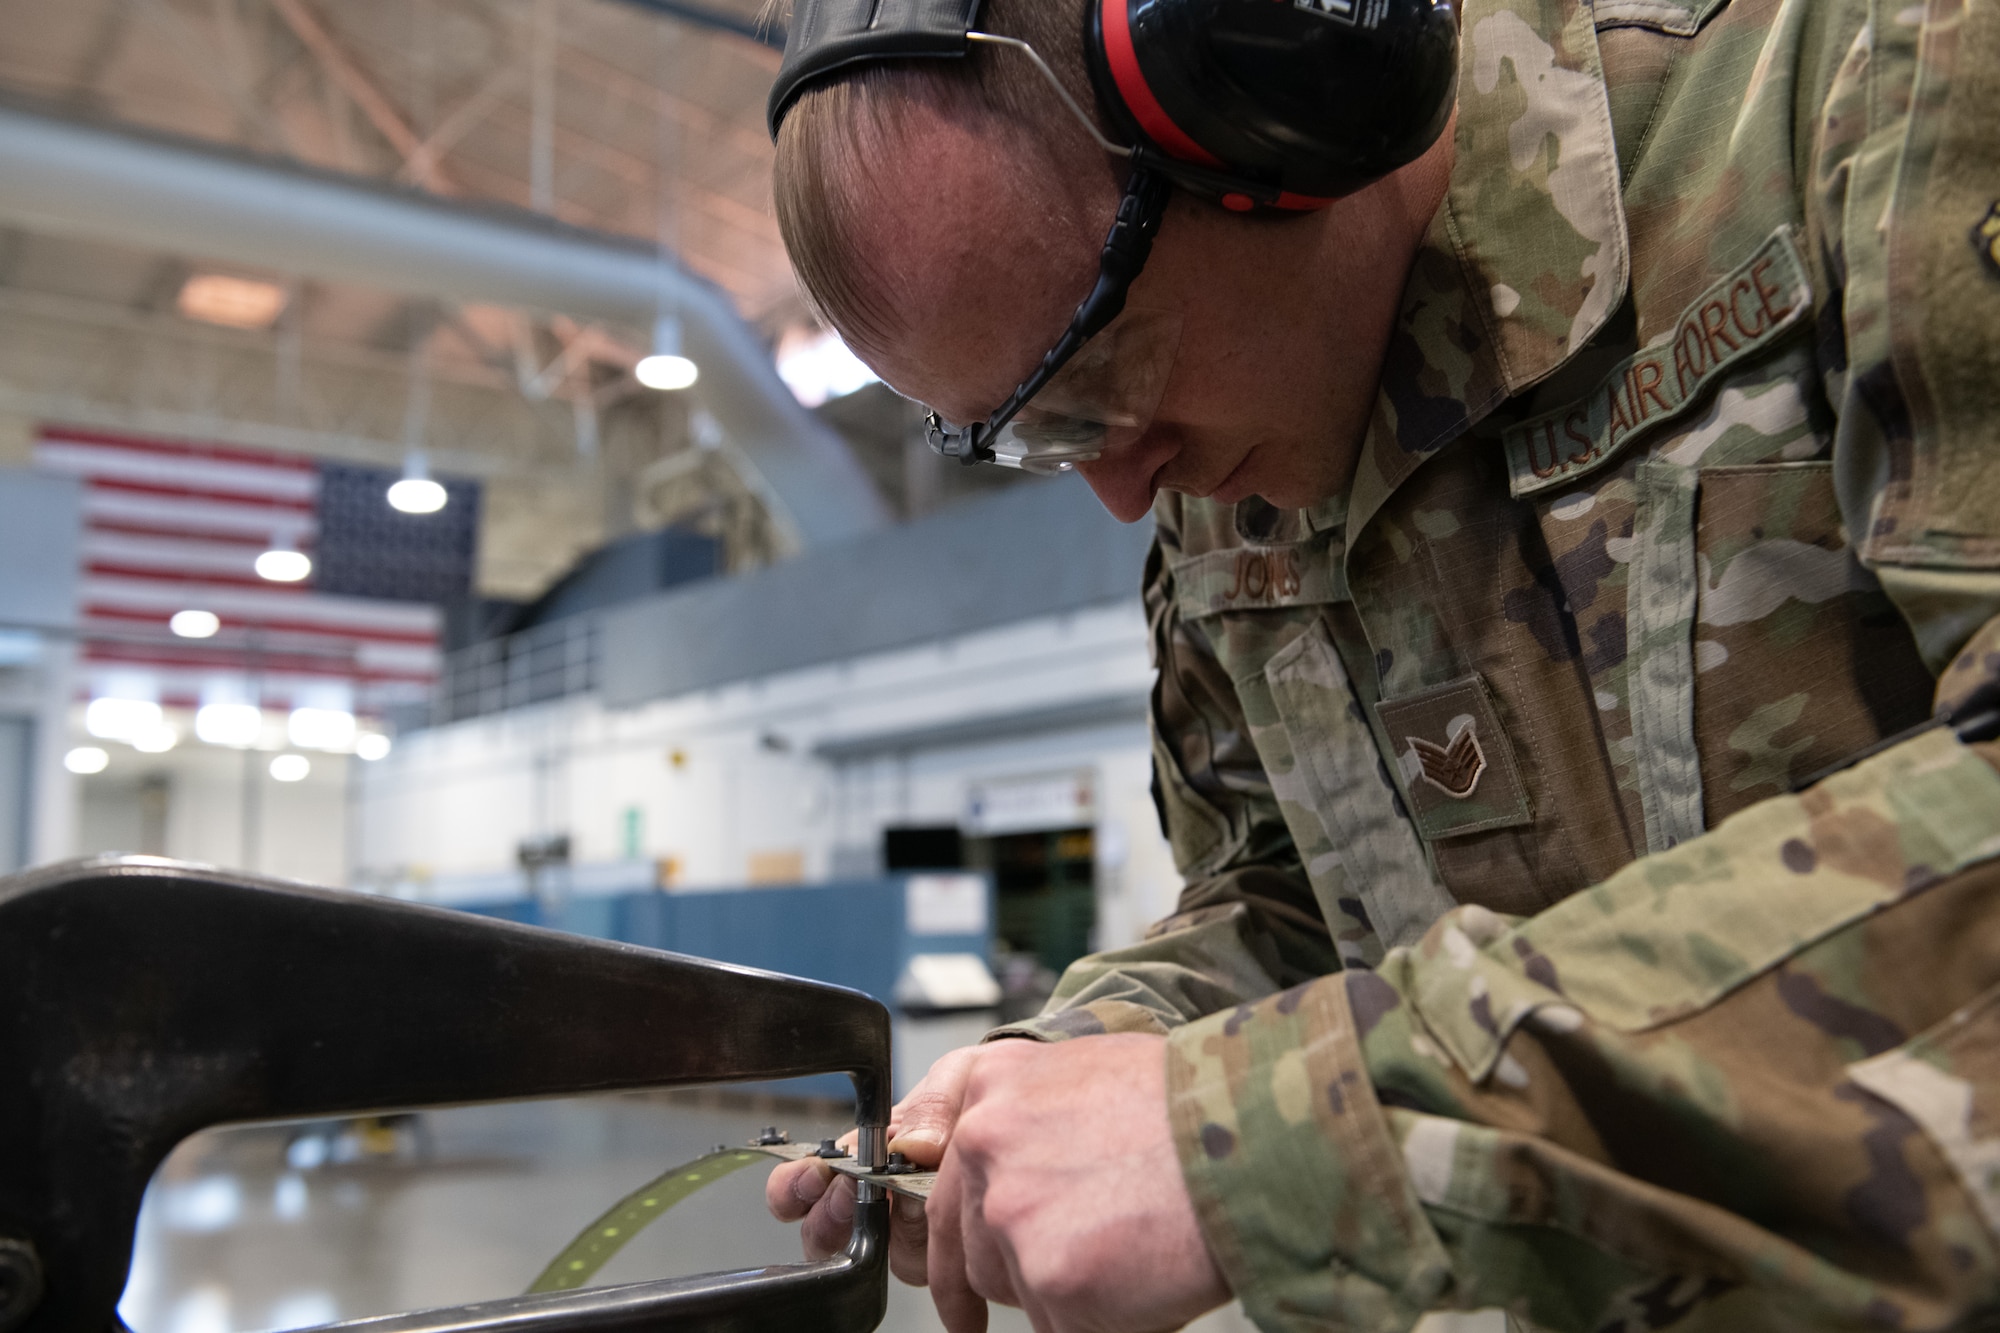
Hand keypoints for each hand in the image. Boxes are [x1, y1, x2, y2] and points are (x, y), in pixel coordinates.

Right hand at [765, 1043, 986, 1284]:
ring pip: (867, 1253)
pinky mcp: (942, 1253)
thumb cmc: (981, 1092)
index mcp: (861, 1154)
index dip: (796, 1187)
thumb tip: (912, 1147)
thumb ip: (931, 1106)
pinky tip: (941, 1223)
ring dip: (875, 1231)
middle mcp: (875, 1196)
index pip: (802, 1184)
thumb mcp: (954, 1080)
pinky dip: (925, 1247)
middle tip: (848, 1190)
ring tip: (898, 1201)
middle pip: (822, 1231)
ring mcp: (907, 1228)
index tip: (815, 1174)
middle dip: (825, 1216)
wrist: (1028, 1107)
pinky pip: (921, 1266)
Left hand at [928, 1034, 1228, 1332]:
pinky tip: (1146, 1275)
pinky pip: (1062, 1325)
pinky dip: (1105, 1319)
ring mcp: (1011, 1212)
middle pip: (974, 1245)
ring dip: (1066, 1290)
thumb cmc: (1192, 1103)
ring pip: (1017, 1289)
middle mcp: (986, 1143)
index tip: (952, 1275)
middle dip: (1015, 1270)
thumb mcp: (1090, 1074)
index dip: (953, 1236)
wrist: (1252, 1133)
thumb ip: (1034, 1120)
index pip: (943, 1178)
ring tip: (1132, 1250)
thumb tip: (1018, 1175)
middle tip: (1065, 1277)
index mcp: (992, 1085)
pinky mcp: (1049, 1275)